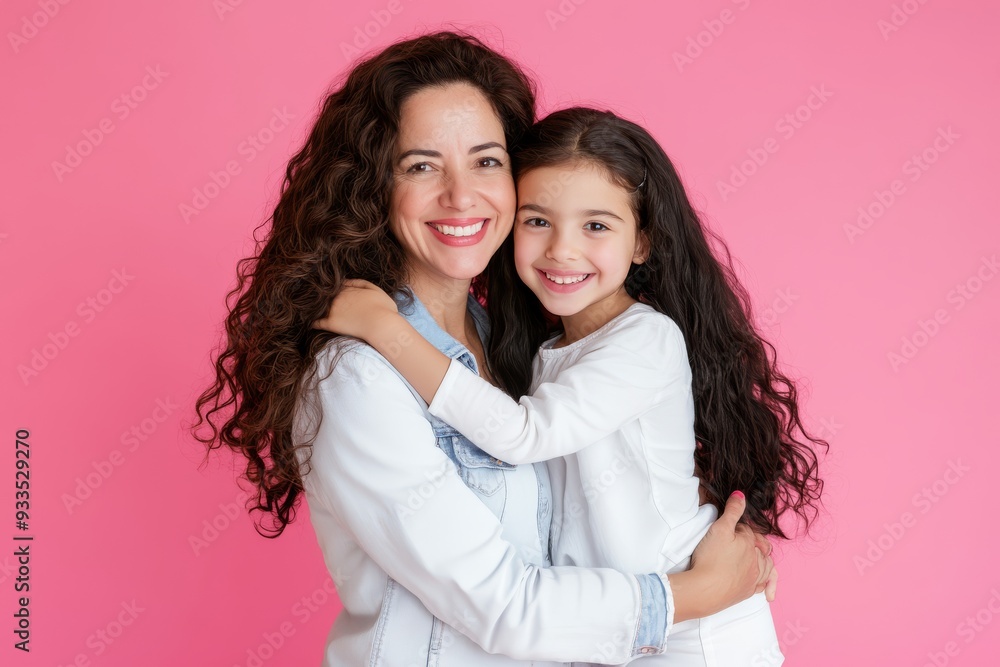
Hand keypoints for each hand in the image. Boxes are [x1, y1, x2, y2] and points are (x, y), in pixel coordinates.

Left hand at [312, 279, 398, 339]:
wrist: (381, 325)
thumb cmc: (382, 307)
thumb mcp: (375, 289)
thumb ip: (360, 283)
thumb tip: (346, 280)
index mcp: (348, 289)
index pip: (336, 286)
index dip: (333, 288)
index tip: (331, 290)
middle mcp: (338, 297)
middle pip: (326, 295)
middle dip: (322, 296)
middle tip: (316, 297)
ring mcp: (333, 310)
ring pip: (320, 306)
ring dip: (316, 307)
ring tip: (311, 309)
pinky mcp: (331, 323)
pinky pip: (317, 322)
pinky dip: (312, 322)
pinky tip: (309, 323)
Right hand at [668, 491, 773, 620]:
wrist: (705, 590)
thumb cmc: (711, 558)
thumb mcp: (719, 528)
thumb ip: (732, 511)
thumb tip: (741, 495)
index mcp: (751, 543)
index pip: (749, 532)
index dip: (738, 528)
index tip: (728, 528)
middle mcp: (757, 561)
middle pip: (761, 549)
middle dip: (755, 544)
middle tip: (744, 542)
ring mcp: (754, 578)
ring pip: (767, 567)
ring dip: (765, 562)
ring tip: (760, 560)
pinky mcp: (747, 592)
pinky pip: (764, 585)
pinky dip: (768, 584)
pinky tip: (766, 586)